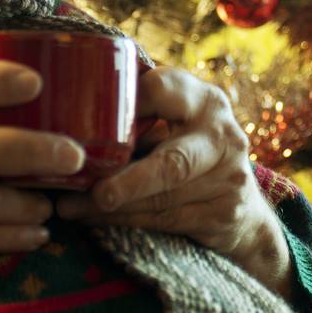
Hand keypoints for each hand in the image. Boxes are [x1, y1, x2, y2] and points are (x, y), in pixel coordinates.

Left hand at [56, 66, 290, 295]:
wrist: (242, 206)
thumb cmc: (190, 150)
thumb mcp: (177, 120)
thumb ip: (142, 113)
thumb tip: (69, 113)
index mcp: (205, 101)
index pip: (162, 90)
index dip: (124, 104)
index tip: (87, 117)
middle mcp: (222, 135)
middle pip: (171, 162)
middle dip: (127, 181)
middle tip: (91, 192)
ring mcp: (227, 178)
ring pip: (161, 198)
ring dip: (112, 207)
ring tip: (71, 207)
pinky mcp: (221, 214)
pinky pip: (165, 220)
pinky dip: (126, 221)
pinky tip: (94, 218)